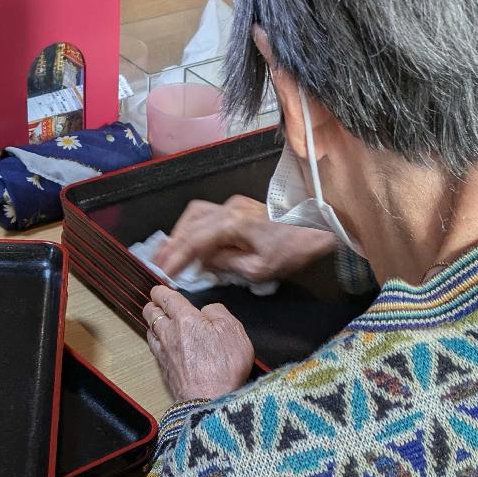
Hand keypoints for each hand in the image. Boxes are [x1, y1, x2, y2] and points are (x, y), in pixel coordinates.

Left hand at [143, 286, 254, 401]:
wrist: (210, 403)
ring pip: (150, 331)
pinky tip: (163, 345)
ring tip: (159, 322)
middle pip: (150, 313)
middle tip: (158, 303)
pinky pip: (154, 350)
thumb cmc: (224, 367)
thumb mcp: (233, 329)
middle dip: (152, 305)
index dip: (161, 290)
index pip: (165, 297)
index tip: (160, 289)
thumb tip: (208, 310)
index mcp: (184, 319)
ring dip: (153, 324)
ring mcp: (163, 354)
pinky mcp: (164, 371)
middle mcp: (168, 334)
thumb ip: (218, 312)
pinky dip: (157, 343)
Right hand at [154, 195, 335, 282]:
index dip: (175, 257)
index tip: (162, 271)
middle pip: (189, 222)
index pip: (193, 240)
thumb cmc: (292, 250)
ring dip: (182, 233)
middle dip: (172, 243)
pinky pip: (208, 215)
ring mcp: (234, 205)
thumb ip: (226, 265)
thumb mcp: (258, 269)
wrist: (317, 227)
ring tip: (172, 252)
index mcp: (230, 223)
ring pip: (196, 214)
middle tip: (159, 261)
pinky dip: (195, 228)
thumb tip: (205, 263)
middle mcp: (228, 208)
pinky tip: (194, 243)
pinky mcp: (240, 208)